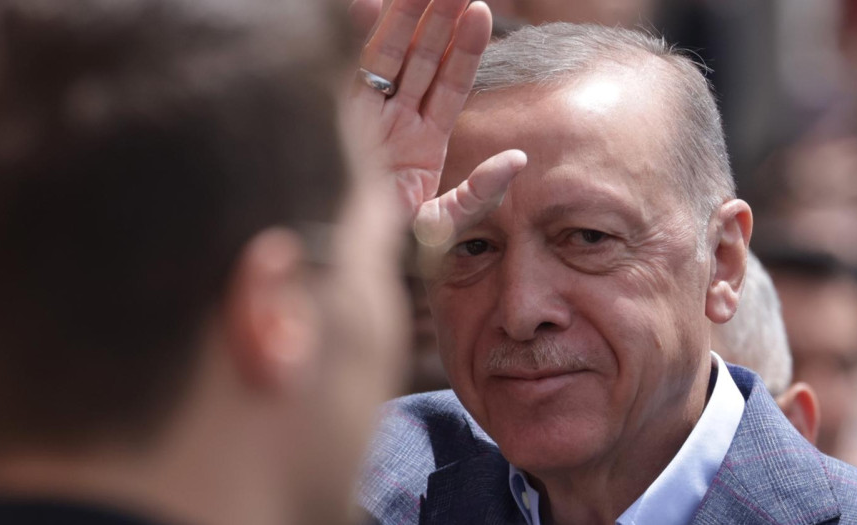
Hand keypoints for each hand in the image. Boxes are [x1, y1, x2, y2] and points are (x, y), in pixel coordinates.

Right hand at [348, 0, 524, 247]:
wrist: (344, 267)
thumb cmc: (395, 251)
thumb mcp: (446, 224)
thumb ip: (480, 192)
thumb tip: (517, 158)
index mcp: (425, 139)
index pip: (450, 83)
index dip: (466, 48)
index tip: (482, 11)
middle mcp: (396, 122)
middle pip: (421, 58)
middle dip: (437, 19)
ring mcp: (365, 118)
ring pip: (389, 57)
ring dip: (404, 18)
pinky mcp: (338, 121)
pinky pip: (350, 74)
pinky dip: (356, 40)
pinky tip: (365, 6)